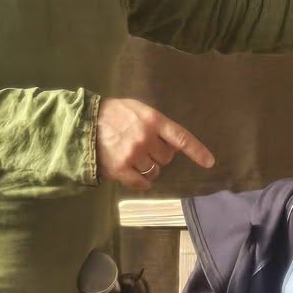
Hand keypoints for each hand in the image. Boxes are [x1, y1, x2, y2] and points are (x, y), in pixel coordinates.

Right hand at [95, 98, 215, 189]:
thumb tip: (172, 142)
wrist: (83, 123)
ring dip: (148, 168)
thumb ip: (155, 122)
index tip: (209, 162)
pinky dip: (140, 182)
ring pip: (154, 172)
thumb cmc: (112, 114)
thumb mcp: (137, 109)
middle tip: (144, 148)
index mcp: (152, 120)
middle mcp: (145, 137)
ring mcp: (133, 154)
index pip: (181, 137)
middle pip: (167, 158)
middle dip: (159, 155)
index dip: (197, 151)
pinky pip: (141, 184)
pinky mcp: (120, 169)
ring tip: (133, 157)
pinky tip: (131, 173)